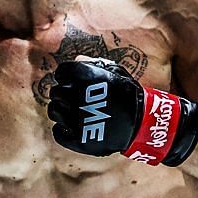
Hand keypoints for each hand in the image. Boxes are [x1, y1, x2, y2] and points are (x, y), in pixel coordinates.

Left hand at [47, 58, 197, 166]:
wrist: (143, 123)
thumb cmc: (128, 95)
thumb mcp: (116, 72)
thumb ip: (94, 64)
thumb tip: (77, 59)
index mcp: (83, 77)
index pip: (61, 72)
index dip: (67, 76)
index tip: (74, 82)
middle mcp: (75, 96)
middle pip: (55, 92)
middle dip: (64, 94)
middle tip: (75, 99)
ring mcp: (75, 119)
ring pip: (54, 111)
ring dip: (61, 111)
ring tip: (75, 113)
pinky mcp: (77, 138)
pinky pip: (58, 132)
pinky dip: (63, 130)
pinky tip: (74, 127)